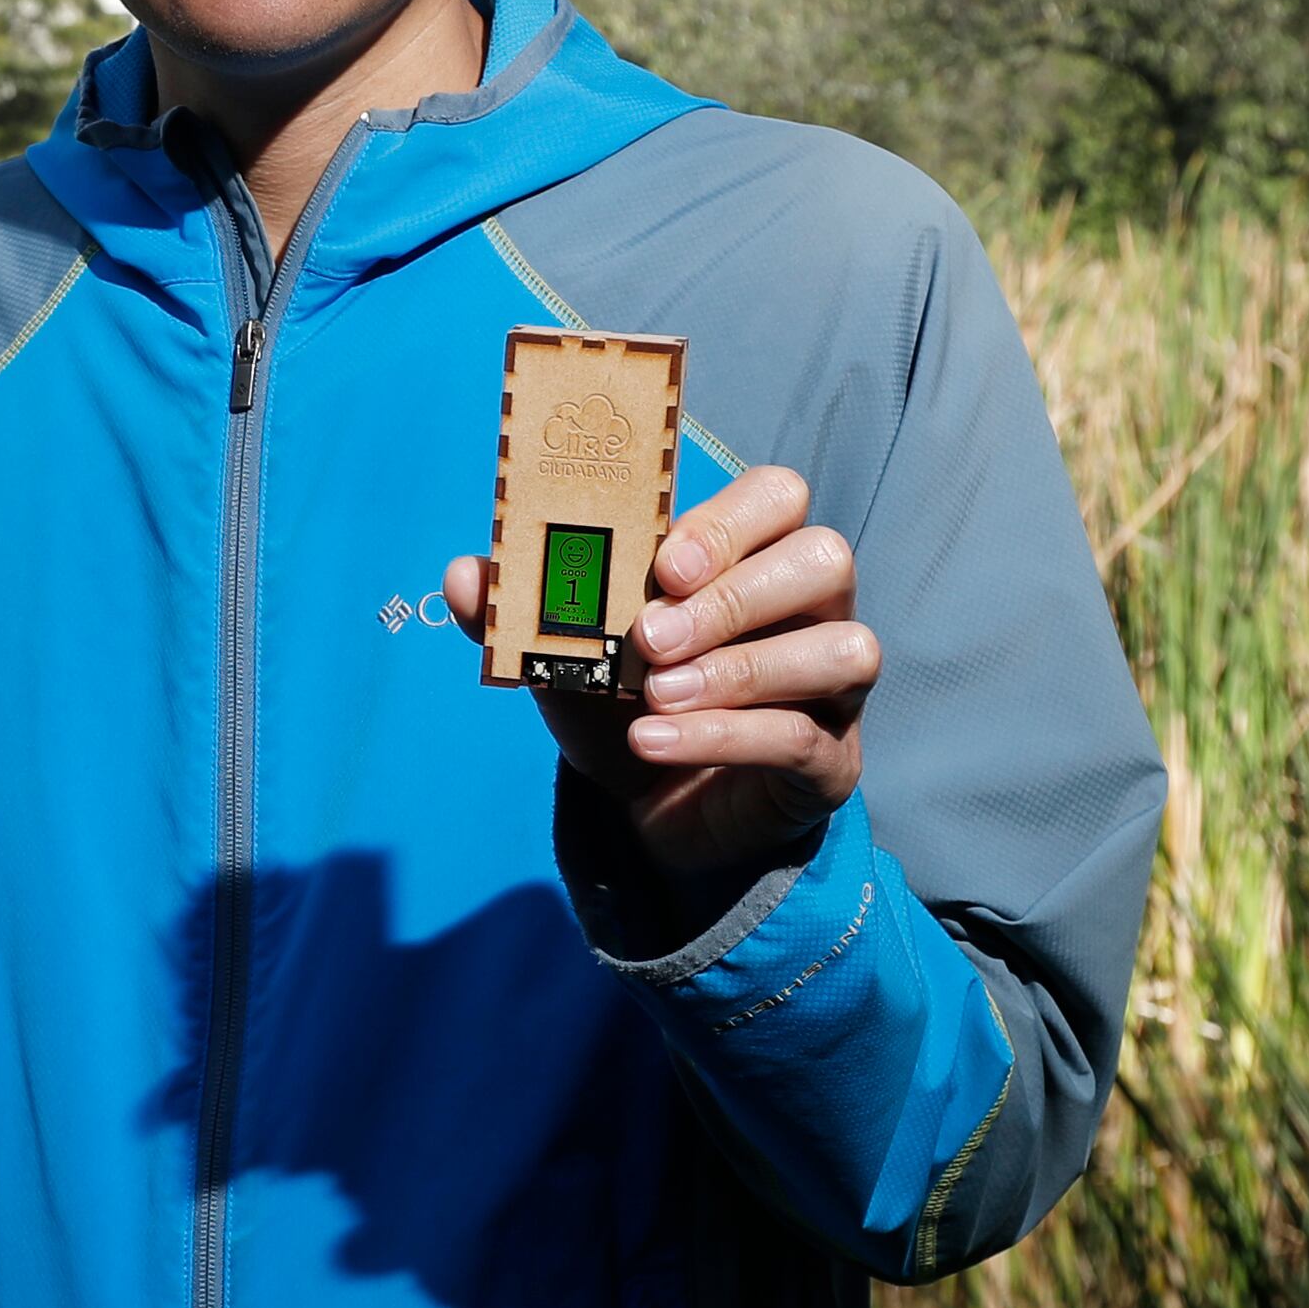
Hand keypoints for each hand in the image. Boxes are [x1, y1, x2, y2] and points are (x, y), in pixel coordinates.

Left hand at [446, 462, 873, 892]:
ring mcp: (834, 687)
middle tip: (651, 638)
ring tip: (655, 695)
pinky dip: (723, 737)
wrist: (652, 809)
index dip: (729, 521)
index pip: (779, 498)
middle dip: (735, 596)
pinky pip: (803, 736)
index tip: (663, 564)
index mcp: (753, 557)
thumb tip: (464, 574)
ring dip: (741, 669)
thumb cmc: (625, 705)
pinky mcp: (832, 761)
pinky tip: (653, 742)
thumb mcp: (567, 654)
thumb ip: (521, 610)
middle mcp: (811, 610)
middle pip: (826, 560)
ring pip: (844, 648)